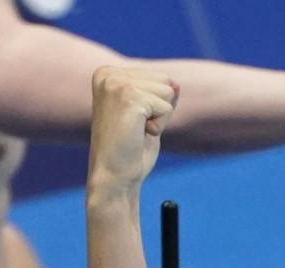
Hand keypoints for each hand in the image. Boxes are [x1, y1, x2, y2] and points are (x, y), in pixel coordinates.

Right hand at [88, 68, 176, 195]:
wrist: (113, 176)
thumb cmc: (128, 150)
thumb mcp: (147, 117)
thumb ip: (159, 97)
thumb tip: (177, 83)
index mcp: (108, 74)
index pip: (159, 77)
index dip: (154, 106)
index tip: (133, 122)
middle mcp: (109, 75)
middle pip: (165, 81)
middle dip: (159, 109)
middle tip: (136, 129)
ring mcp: (117, 84)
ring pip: (168, 92)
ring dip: (159, 118)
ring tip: (136, 132)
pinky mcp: (129, 97)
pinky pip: (166, 107)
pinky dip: (159, 126)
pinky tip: (138, 135)